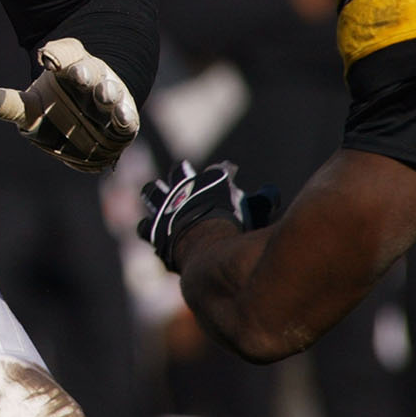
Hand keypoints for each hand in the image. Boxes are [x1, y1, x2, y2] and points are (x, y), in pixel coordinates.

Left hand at [0, 38, 139, 171]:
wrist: (89, 121)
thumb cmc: (58, 107)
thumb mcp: (33, 104)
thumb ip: (14, 103)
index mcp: (70, 69)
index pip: (65, 58)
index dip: (57, 57)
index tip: (47, 58)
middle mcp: (92, 81)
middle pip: (90, 74)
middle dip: (85, 73)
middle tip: (78, 72)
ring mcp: (110, 100)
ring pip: (110, 93)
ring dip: (108, 93)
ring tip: (104, 93)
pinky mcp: (123, 121)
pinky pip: (126, 120)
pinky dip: (126, 118)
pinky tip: (124, 119)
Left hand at [138, 159, 281, 271]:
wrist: (208, 246)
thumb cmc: (236, 228)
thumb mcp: (256, 211)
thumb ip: (264, 199)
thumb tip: (271, 191)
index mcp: (211, 179)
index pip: (219, 170)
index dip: (224, 172)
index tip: (229, 171)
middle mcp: (184, 188)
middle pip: (179, 171)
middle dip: (182, 172)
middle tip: (182, 171)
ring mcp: (165, 206)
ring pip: (152, 192)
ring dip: (155, 193)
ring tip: (154, 191)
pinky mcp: (152, 228)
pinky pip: (144, 226)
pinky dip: (148, 227)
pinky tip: (149, 228)